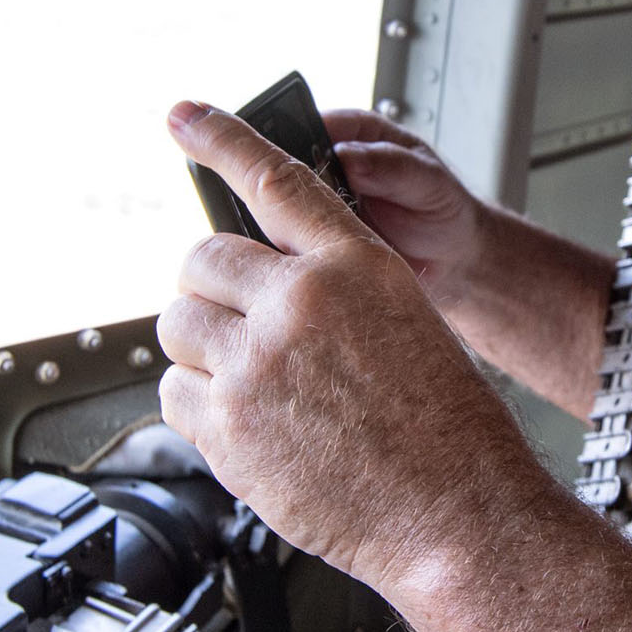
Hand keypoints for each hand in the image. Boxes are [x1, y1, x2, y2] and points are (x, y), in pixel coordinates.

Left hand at [158, 101, 551, 592]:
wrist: (458, 516)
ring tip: (256, 387)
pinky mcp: (226, 427)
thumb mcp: (404, 320)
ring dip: (202, 350)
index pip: (273, 180)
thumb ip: (330, 289)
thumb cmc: (446, 430)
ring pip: (176, 327)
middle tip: (241, 329)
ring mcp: (255, 365)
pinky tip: (250, 428)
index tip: (183, 115)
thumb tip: (262, 279)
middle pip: (202, 261)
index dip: (221, 139)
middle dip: (212, 291)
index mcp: (354, 265)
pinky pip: (173, 393)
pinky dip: (198, 408)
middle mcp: (298, 303)